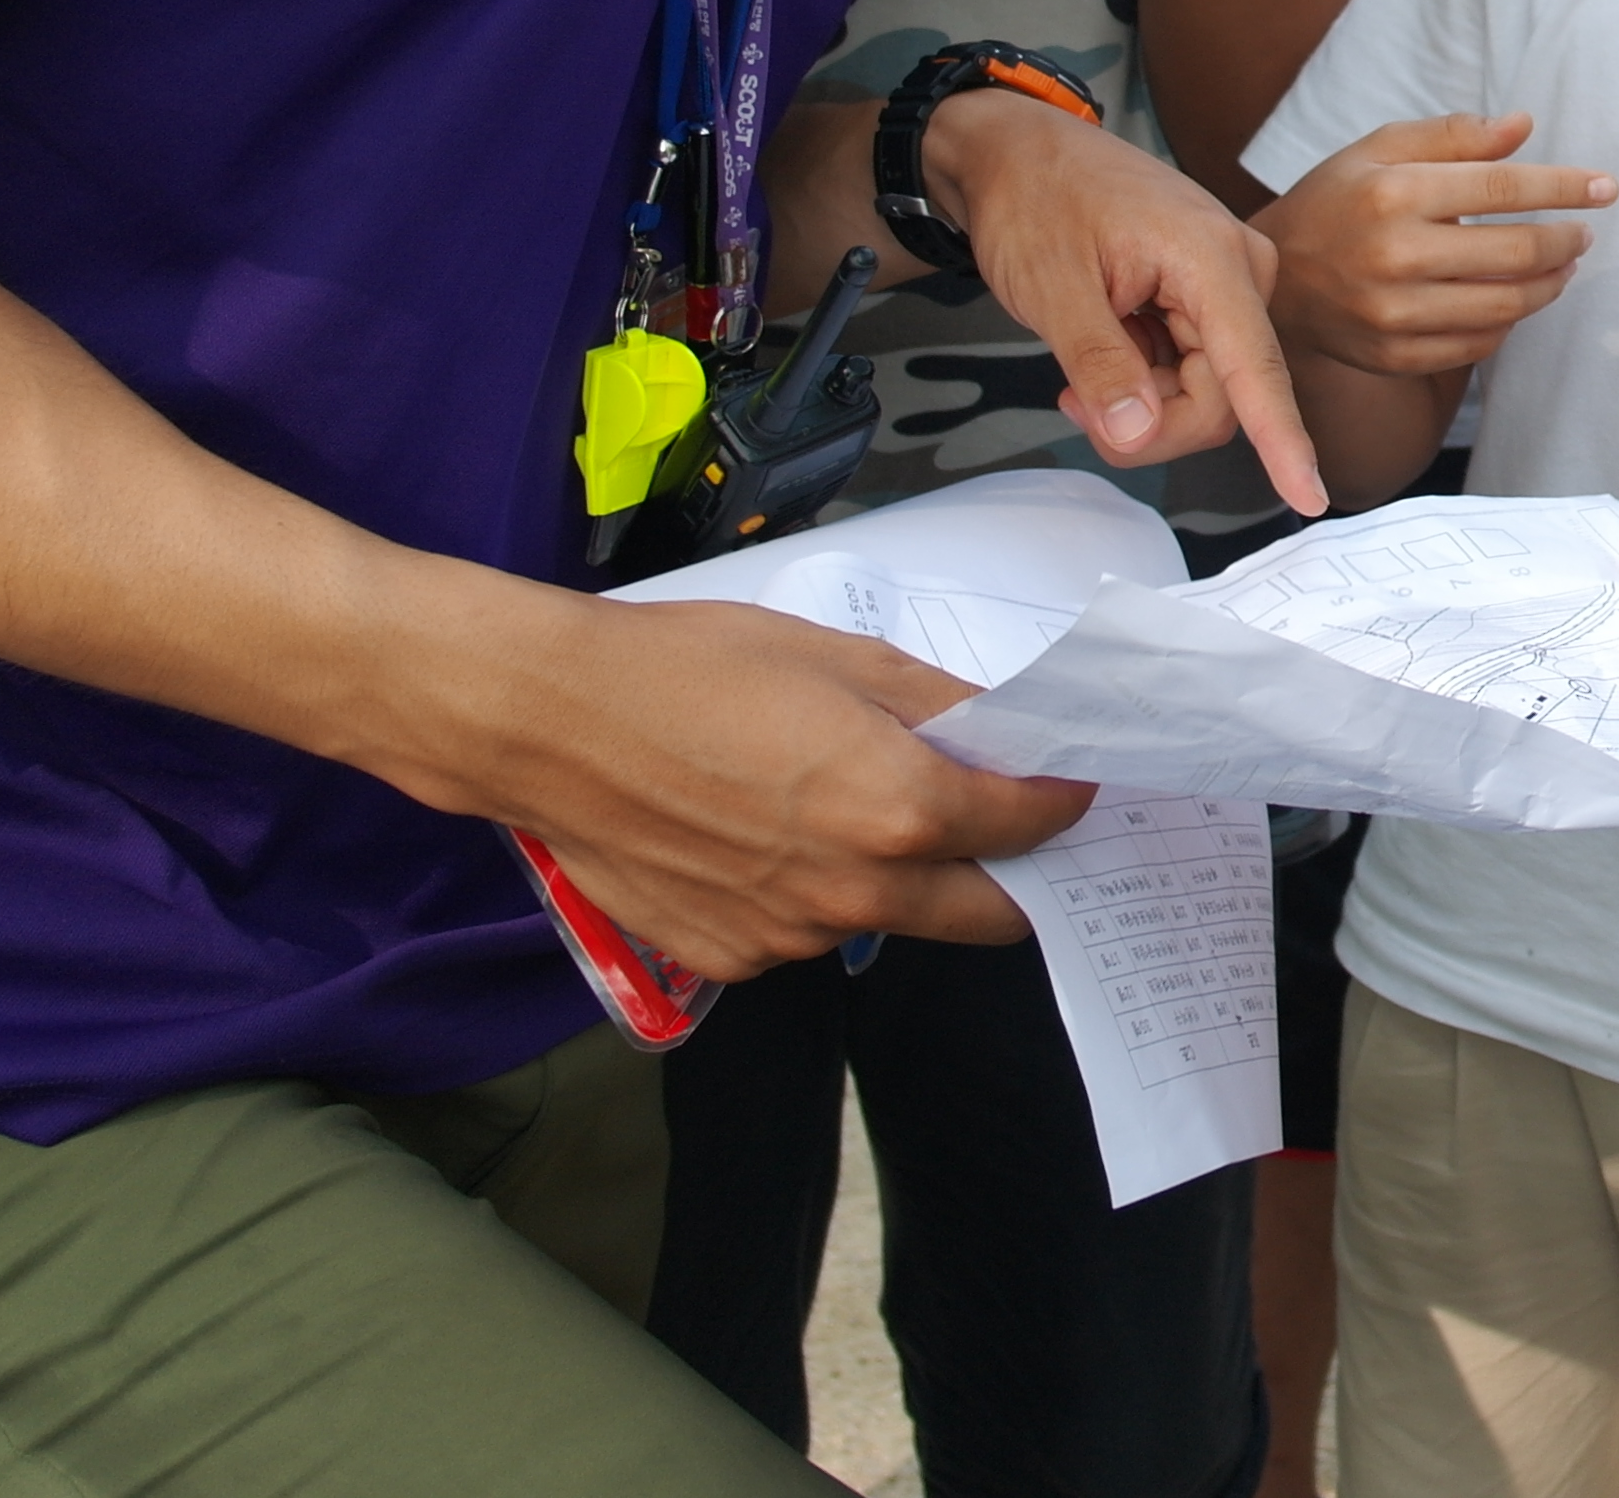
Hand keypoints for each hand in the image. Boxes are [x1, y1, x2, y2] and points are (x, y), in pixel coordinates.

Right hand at [424, 591, 1092, 979]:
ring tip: (855, 809)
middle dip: (1018, 875)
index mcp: (898, 809)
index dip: (1061, 798)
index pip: (1030, 825)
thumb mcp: (840, 657)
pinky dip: (818, 894)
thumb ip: (941, 704)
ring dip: (904, 879)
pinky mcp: (729, 961)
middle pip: (987, 913)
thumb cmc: (691, 669)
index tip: (1069, 782)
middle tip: (1011, 827)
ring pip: (890, 920)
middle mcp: (855, 891)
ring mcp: (789, 938)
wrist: (549, 724)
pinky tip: (771, 836)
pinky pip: (807, 933)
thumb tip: (1009, 728)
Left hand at [922, 88, 1325, 509]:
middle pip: (1226, 396)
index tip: (1309, 497)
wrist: (1017, 151)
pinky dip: (1146, 383)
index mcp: (1210, 257)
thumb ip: (1098, 364)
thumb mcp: (1050, 287)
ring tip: (1079, 372)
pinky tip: (1105, 351)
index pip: (1256, 368)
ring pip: (1210, 391)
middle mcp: (1238, 269)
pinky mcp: (1209, 296)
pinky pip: (1196, 369)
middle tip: (1073, 404)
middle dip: (1154, 422)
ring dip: (1145, 404)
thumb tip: (1136, 435)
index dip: (1282, 440)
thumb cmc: (1033, 199)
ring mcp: (1227, 283)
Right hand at [1258, 111, 1611, 376]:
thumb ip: (1454, 135)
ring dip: (1551, 284)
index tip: (1605, 187)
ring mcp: (1394, 314)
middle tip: (1583, 232)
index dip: (1565, 187)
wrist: (1273, 284)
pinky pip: (1479, 345)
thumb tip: (1523, 126)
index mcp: (1393, 193)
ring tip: (1564, 265)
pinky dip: (1509, 322)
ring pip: (1506, 306)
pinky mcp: (1396, 355)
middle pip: (1516, 253)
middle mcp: (1394, 256)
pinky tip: (1516, 299)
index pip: (1503, 187)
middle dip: (1566, 240)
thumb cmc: (1336, 201)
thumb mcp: (1380, 148)